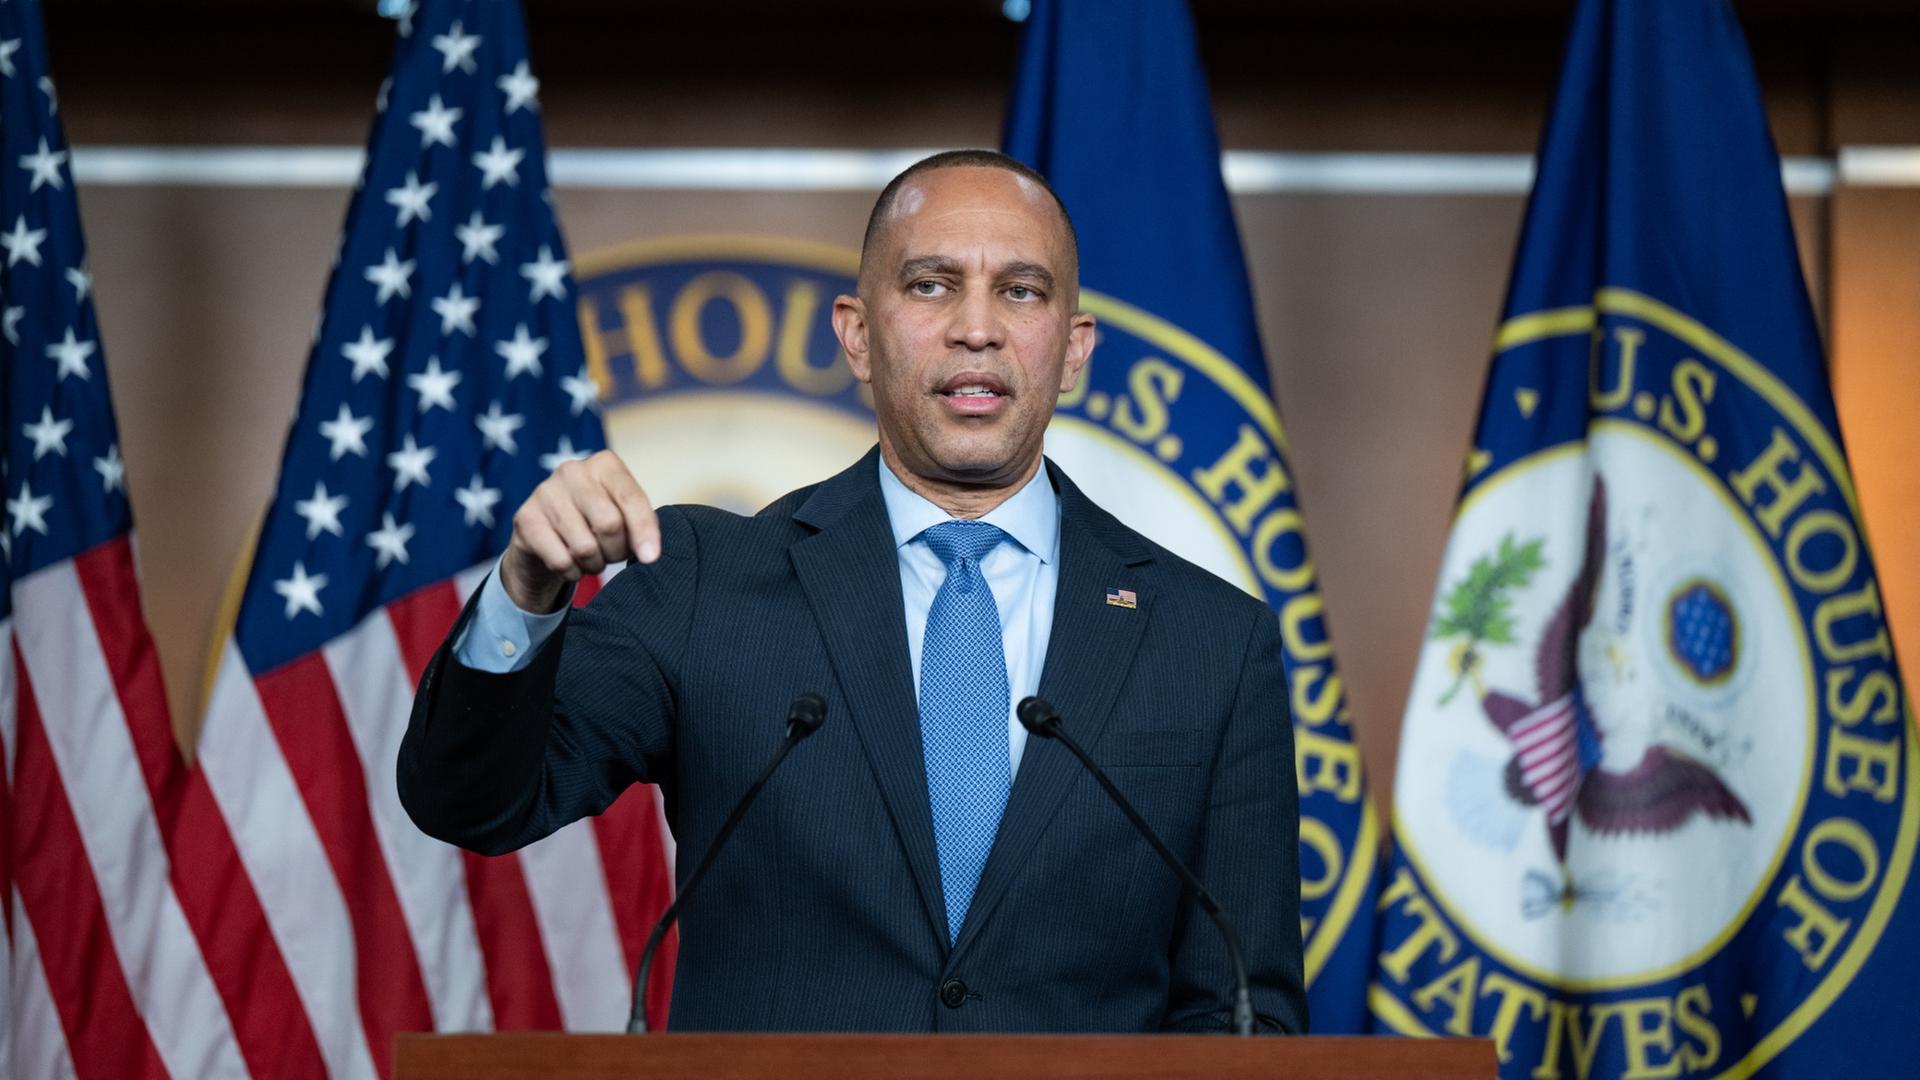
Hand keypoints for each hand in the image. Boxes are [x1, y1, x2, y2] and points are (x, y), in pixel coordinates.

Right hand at [502, 450, 658, 612]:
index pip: (631, 499)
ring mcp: (545, 492)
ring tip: (592, 559)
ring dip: (595, 565)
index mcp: (604, 464)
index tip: (650, 558)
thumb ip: (640, 525)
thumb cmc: (594, 523)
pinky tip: (571, 564)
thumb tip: (649, 553)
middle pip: (609, 524)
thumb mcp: (623, 515)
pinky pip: (561, 560)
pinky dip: (572, 573)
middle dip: (617, 551)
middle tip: (613, 555)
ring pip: (585, 547)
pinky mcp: (525, 518)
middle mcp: (573, 471)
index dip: (644, 531)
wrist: (544, 536)